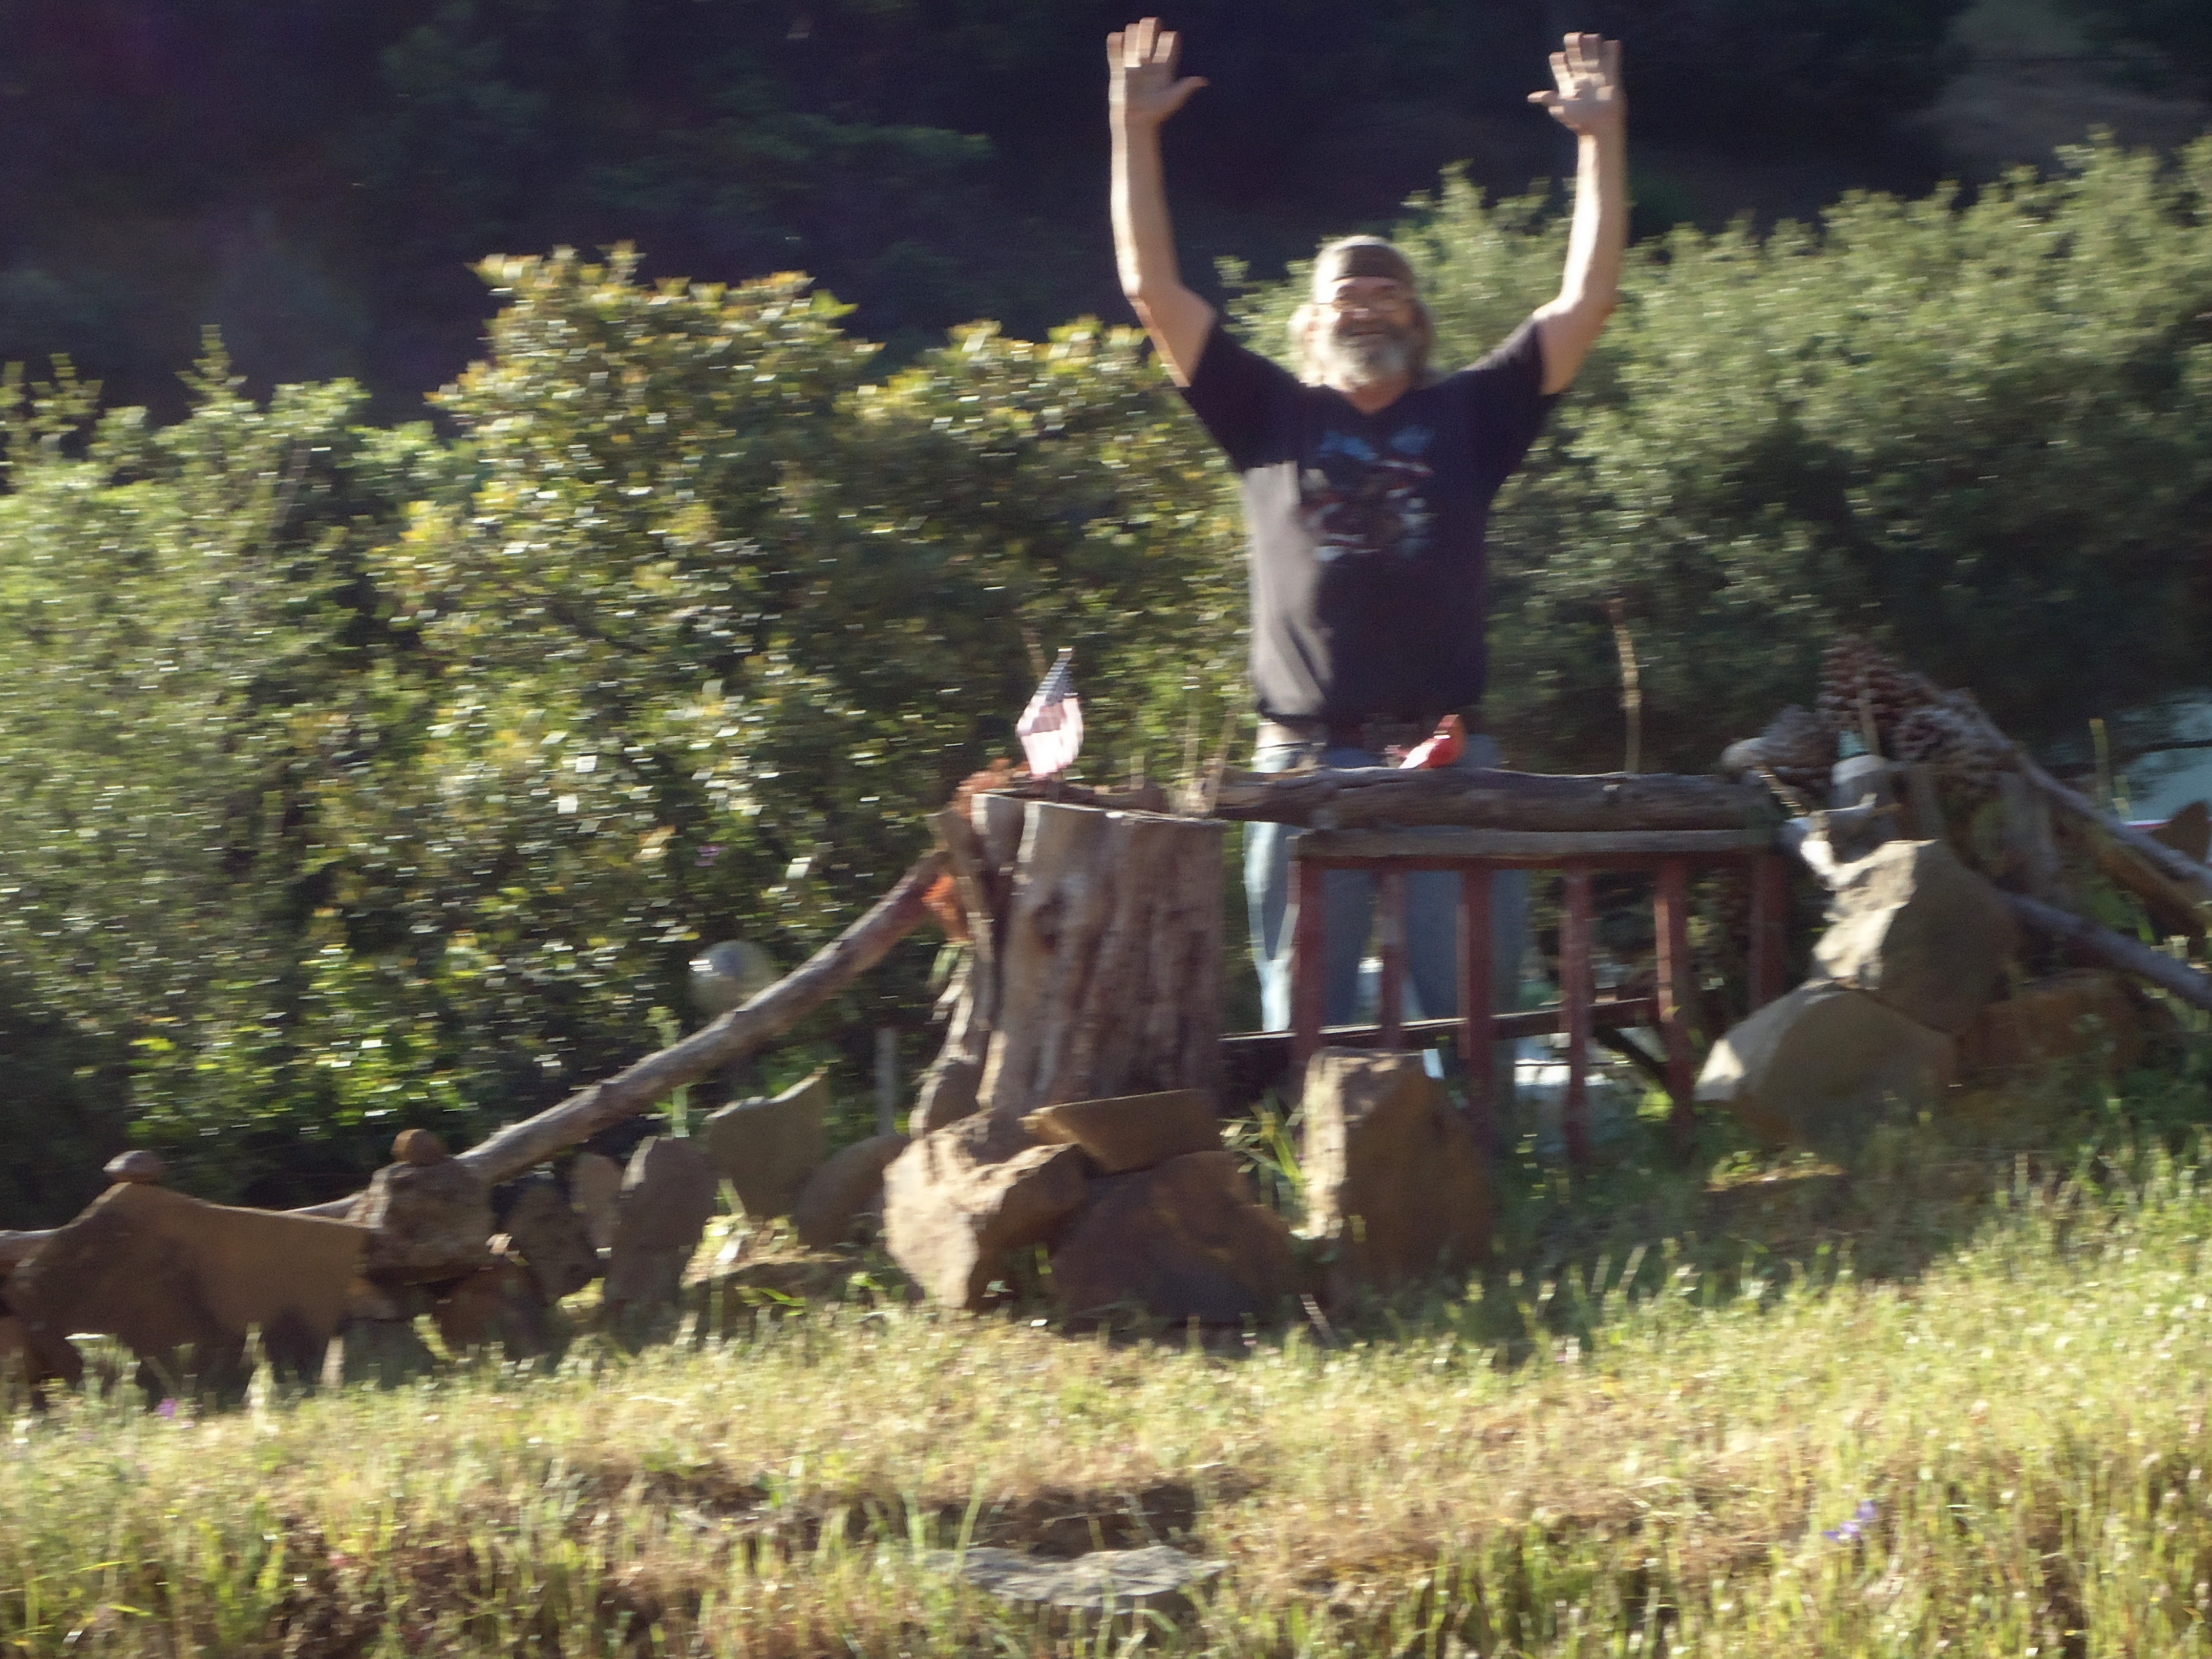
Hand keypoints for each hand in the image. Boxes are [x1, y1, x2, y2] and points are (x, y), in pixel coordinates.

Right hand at [1109, 17, 1206, 131]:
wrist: (1135, 122)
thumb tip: (1203, 81)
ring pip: (1134, 45)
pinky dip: (1116, 45)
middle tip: (1152, 22)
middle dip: (1151, 31)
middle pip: (1151, 42)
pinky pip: (1116, 54)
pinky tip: (1117, 37)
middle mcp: (1149, 67)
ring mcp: (1133, 68)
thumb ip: (1185, 88)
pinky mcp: (1119, 72)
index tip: (1171, 36)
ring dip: (1134, 35)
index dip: (1170, 41)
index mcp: (1163, 70)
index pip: (1168, 49)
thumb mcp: (1172, 100)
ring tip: (1133, 27)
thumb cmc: (1155, 114)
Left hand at [1529, 33, 1624, 138]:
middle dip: (1575, 47)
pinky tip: (1612, 44)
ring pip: (1594, 57)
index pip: (1562, 70)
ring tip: (1591, 37)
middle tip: (1572, 36)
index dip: (1559, 62)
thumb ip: (1549, 99)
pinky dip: (1612, 53)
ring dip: (1593, 47)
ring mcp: (1597, 79)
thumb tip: (1531, 97)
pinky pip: (1612, 63)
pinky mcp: (1611, 79)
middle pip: (1577, 59)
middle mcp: (1582, 81)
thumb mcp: (1562, 108)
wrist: (1600, 129)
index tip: (1556, 56)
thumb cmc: (1580, 122)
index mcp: (1569, 87)